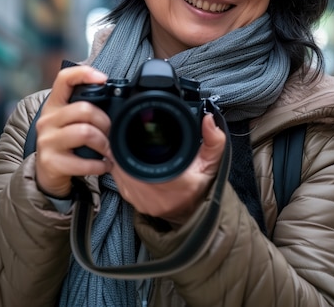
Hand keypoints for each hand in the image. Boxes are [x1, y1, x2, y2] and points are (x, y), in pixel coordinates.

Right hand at [35, 66, 112, 197]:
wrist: (47, 173)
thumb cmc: (66, 142)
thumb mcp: (69, 121)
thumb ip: (85, 108)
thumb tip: (116, 99)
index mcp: (54, 104)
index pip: (64, 79)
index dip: (83, 74)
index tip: (103, 78)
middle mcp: (48, 119)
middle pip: (84, 109)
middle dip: (105, 122)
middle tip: (112, 132)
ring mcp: (47, 140)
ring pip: (85, 132)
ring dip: (104, 144)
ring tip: (109, 150)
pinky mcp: (51, 162)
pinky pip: (83, 162)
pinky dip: (99, 165)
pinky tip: (103, 165)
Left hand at [108, 113, 225, 225]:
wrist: (193, 213)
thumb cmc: (201, 187)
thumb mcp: (212, 162)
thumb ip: (214, 141)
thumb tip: (208, 120)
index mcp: (173, 182)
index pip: (142, 162)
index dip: (133, 144)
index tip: (134, 132)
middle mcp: (153, 194)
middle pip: (126, 163)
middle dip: (125, 145)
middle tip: (129, 131)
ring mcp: (140, 199)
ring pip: (119, 170)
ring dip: (122, 156)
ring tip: (127, 141)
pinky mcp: (133, 201)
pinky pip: (120, 179)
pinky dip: (122, 166)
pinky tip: (129, 158)